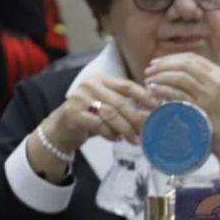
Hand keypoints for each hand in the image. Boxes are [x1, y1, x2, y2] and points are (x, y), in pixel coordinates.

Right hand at [27, 76, 155, 182]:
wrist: (62, 127)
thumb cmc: (91, 116)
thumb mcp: (109, 107)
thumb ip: (127, 106)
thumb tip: (152, 115)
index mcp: (102, 80)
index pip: (127, 85)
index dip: (144, 96)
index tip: (157, 107)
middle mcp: (90, 85)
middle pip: (121, 102)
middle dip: (136, 119)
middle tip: (147, 131)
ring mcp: (80, 98)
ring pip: (111, 114)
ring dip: (126, 129)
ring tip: (135, 140)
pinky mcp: (73, 113)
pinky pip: (98, 124)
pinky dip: (110, 133)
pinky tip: (116, 139)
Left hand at [143, 52, 219, 168]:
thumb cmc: (219, 115)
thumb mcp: (215, 92)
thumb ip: (200, 79)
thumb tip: (171, 68)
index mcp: (219, 74)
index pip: (191, 58)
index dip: (170, 58)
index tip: (156, 63)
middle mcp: (215, 81)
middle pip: (184, 64)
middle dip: (162, 65)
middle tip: (148, 71)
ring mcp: (209, 94)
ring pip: (180, 77)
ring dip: (160, 77)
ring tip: (149, 81)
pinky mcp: (202, 108)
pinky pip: (178, 93)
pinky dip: (163, 90)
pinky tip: (154, 91)